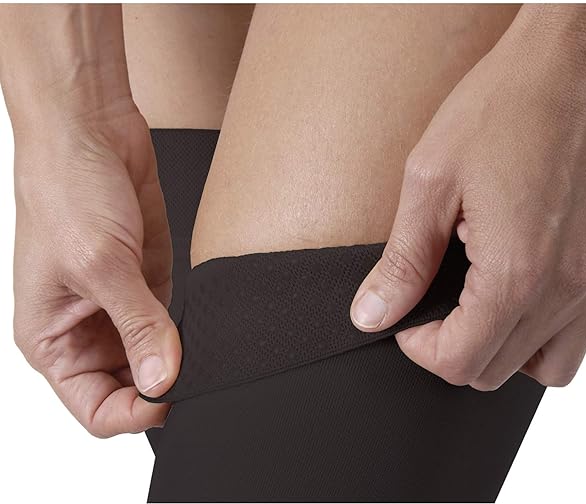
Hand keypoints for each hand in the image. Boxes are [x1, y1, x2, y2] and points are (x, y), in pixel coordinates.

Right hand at [13, 102, 179, 435]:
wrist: (90, 131)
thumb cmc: (67, 190)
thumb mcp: (101, 265)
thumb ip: (137, 326)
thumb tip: (162, 380)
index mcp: (52, 339)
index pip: (95, 407)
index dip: (136, 411)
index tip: (172, 396)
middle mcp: (85, 329)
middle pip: (129, 388)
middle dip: (162, 385)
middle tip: (195, 368)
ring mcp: (120, 306)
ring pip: (155, 359)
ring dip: (180, 357)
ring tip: (199, 341)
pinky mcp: (148, 281)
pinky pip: (172, 323)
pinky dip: (189, 328)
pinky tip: (202, 319)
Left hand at [349, 8, 585, 389]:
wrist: (576, 63)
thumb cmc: (504, 107)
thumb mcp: (431, 181)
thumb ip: (402, 261)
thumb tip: (372, 313)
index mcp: (516, 272)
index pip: (459, 362)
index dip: (418, 348)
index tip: (406, 318)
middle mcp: (567, 288)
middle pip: (498, 372)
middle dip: (454, 350)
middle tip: (435, 306)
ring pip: (553, 368)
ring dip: (506, 351)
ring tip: (481, 307)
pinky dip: (555, 332)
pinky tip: (528, 293)